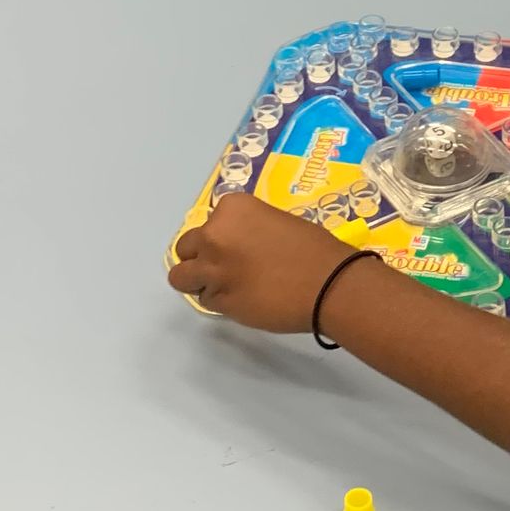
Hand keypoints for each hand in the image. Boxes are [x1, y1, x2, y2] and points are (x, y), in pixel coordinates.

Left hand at [169, 193, 357, 331]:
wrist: (327, 283)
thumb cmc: (313, 248)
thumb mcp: (276, 221)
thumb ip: (248, 230)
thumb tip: (239, 247)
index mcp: (232, 208)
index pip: (209, 221)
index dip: (221, 235)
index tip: (238, 245)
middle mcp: (214, 235)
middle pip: (186, 247)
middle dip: (201, 257)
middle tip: (226, 266)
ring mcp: (213, 270)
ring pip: (182, 277)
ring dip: (199, 281)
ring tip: (224, 286)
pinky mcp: (218, 301)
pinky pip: (206, 300)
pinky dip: (219, 301)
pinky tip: (243, 299)